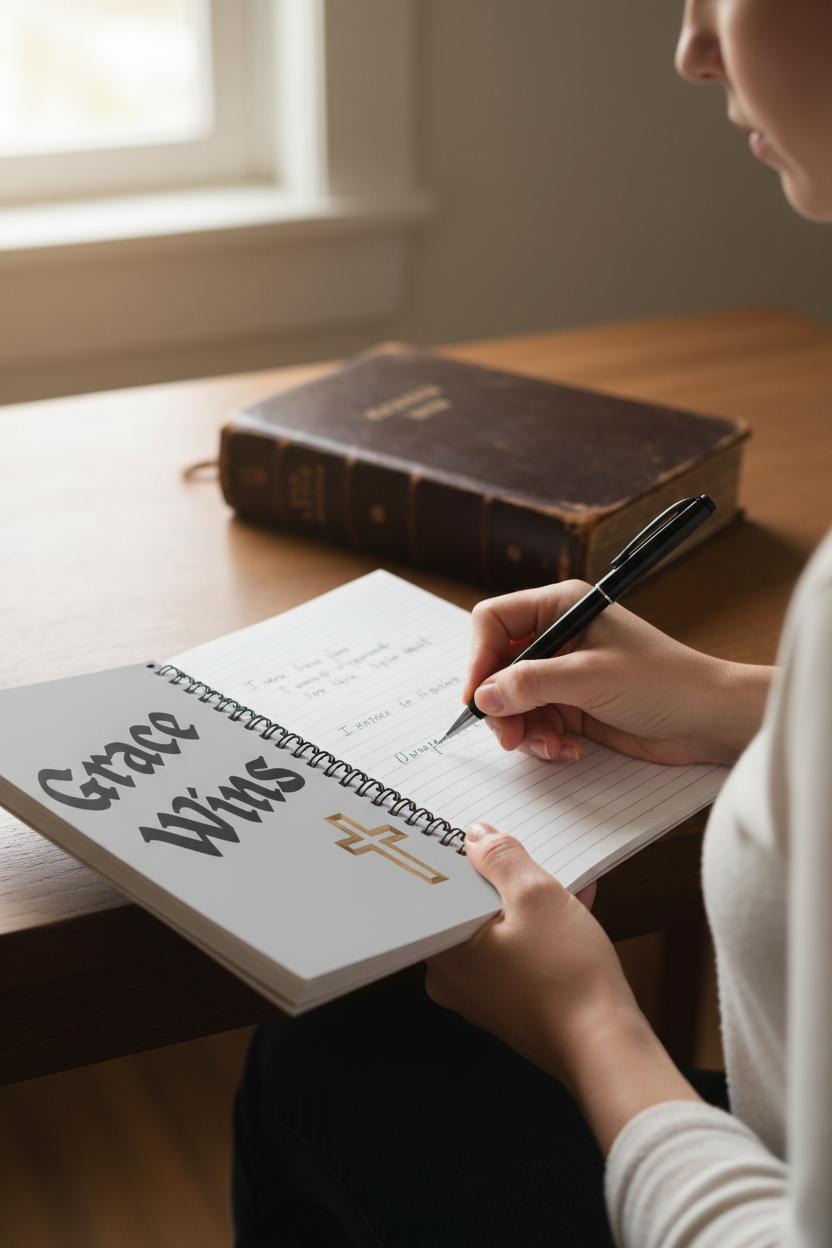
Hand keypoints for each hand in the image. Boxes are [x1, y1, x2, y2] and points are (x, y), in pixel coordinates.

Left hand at [425, 822, 700, 1153]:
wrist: (606, 1048)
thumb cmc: (569, 980)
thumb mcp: (537, 895)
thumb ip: (501, 858)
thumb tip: (479, 838)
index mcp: (443, 951)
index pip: (439, 889)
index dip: (467, 859)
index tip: (490, 845)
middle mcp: (450, 978)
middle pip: (469, 909)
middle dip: (506, 882)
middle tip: (536, 867)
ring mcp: (479, 996)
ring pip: (496, 932)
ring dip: (529, 906)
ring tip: (568, 890)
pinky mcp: (508, 1006)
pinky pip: (514, 955)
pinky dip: (537, 934)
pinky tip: (572, 916)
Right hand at [464, 581, 772, 765]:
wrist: (709, 719)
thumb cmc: (664, 682)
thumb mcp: (589, 678)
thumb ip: (530, 685)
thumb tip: (482, 696)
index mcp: (561, 607)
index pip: (493, 622)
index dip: (478, 659)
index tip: (476, 698)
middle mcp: (558, 636)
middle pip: (497, 667)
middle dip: (501, 705)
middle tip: (509, 736)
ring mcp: (564, 673)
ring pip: (513, 702)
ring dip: (524, 730)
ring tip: (551, 747)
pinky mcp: (574, 706)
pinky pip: (536, 724)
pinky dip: (545, 741)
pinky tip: (569, 750)